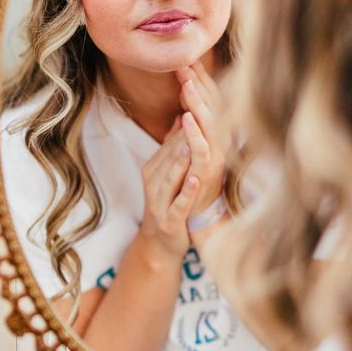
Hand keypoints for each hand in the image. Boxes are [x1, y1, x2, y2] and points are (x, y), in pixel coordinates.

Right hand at [139, 117, 200, 262]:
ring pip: (170, 177)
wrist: (160, 244)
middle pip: (170, 156)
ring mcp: (159, 201)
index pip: (170, 142)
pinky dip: (186, 192)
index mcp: (153, 167)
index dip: (186, 124)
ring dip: (181, 162)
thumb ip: (173, 145)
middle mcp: (153, 181)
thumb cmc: (169, 202)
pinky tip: (195, 180)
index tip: (197, 106)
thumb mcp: (169, 172)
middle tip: (197, 116)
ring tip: (191, 145)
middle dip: (183, 137)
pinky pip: (178, 204)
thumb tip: (182, 115)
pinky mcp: (169, 220)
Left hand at [175, 60, 228, 217]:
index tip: (188, 58)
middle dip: (198, 84)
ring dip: (199, 105)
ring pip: (209, 126)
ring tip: (187, 85)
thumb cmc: (192, 180)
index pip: (210, 99)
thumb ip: (186, 124)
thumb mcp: (187, 146)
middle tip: (184, 63)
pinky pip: (201, 153)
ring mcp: (214, 159)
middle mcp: (220, 143)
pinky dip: (194, 136)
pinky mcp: (205, 176)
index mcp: (215, 134)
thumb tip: (185, 96)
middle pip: (212, 107)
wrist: (195, 218)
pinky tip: (185, 119)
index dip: (200, 78)